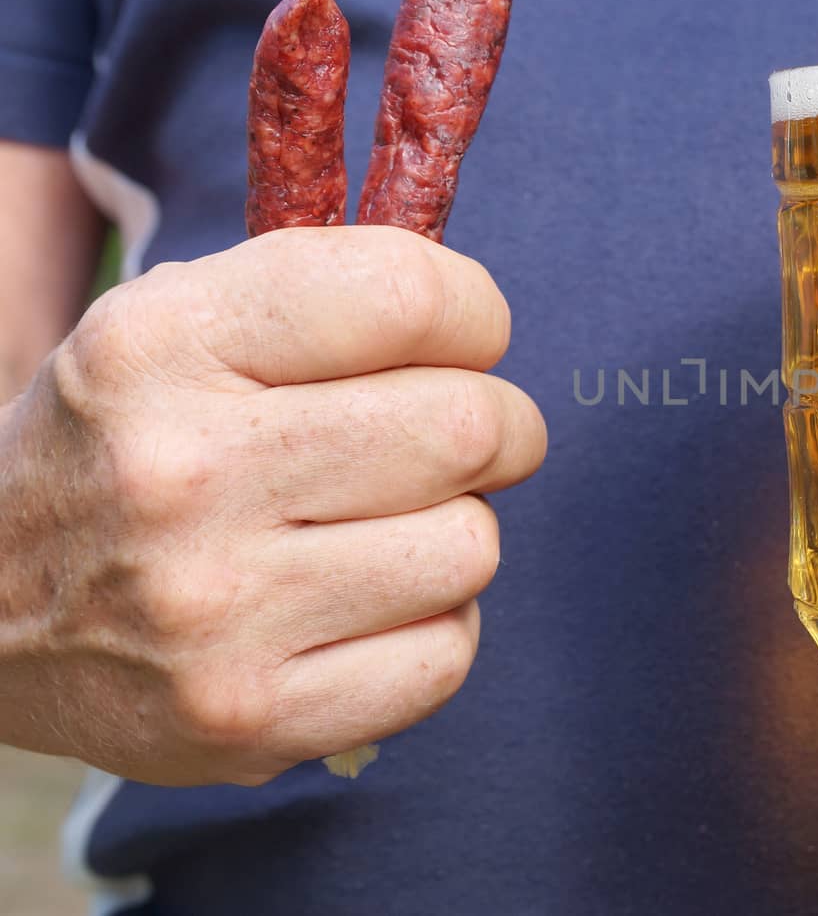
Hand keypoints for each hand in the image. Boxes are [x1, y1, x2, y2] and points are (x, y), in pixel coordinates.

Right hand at [0, 226, 545, 783]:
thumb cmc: (128, 444)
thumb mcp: (178, 325)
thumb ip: (328, 291)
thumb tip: (483, 315)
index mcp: (164, 346)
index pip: (409, 296)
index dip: (473, 313)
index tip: (466, 337)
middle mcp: (182, 475)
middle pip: (466, 428)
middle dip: (497, 426)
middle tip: (463, 439)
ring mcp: (214, 611)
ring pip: (470, 546)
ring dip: (456, 530)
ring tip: (386, 526)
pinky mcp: (249, 718)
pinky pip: (446, 655)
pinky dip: (434, 626)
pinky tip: (368, 605)